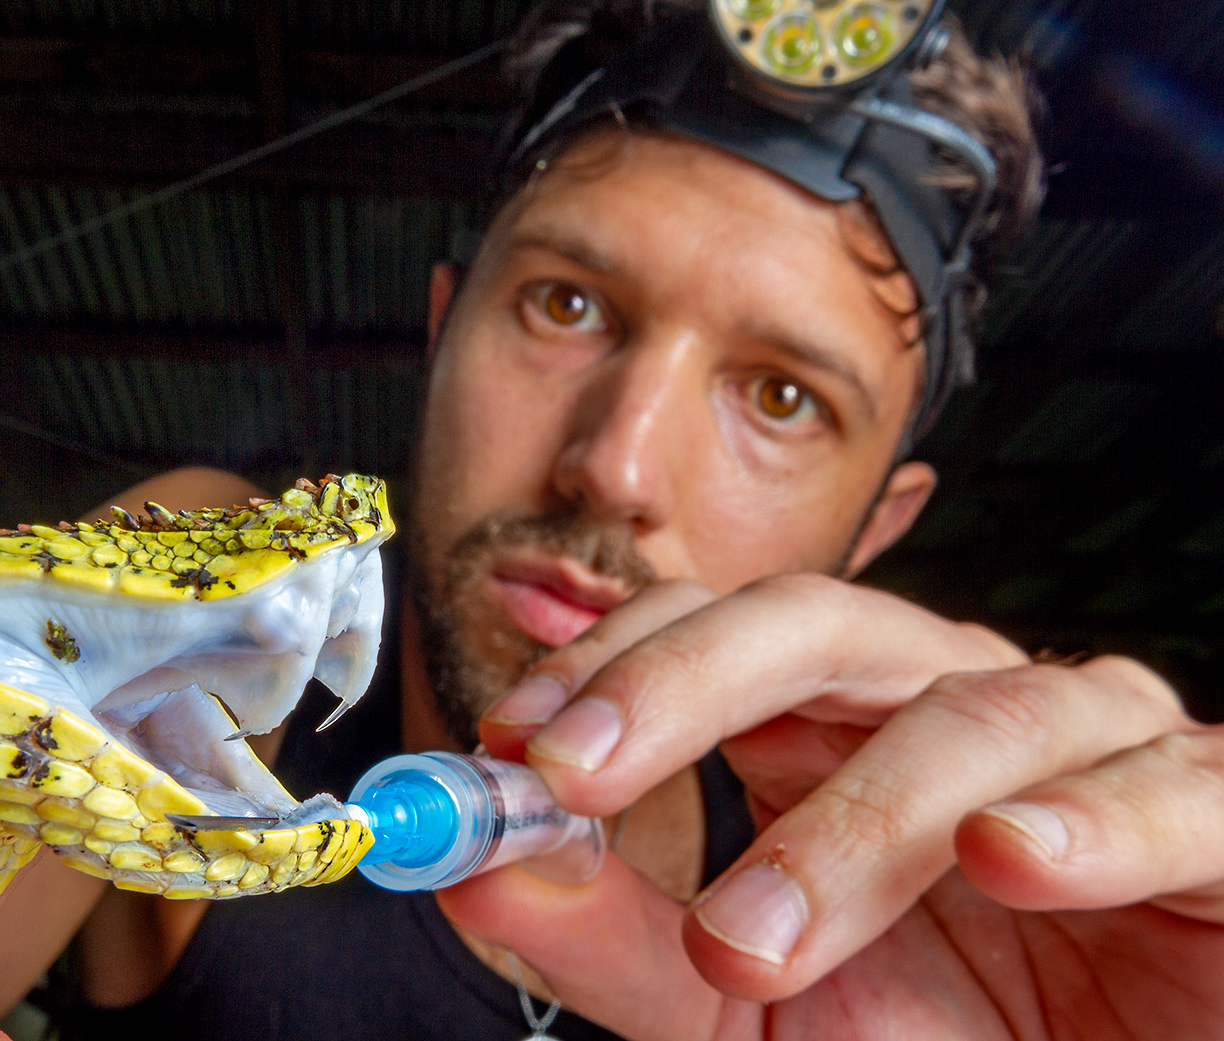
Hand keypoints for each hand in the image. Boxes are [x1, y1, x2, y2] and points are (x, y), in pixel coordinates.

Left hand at [439, 572, 1223, 1039]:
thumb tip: (477, 867)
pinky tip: (1007, 854)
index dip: (610, 666)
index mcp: (837, 725)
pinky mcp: (1216, 812)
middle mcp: (952, 703)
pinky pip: (1169, 788)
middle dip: (684, 684)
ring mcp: (1093, 748)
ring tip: (751, 942)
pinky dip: (1088, 818)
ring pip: (969, 716)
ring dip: (848, 824)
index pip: (713, 629)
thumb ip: (617, 935)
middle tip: (579, 772)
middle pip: (817, 625)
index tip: (512, 744)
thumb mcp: (744, 1010)